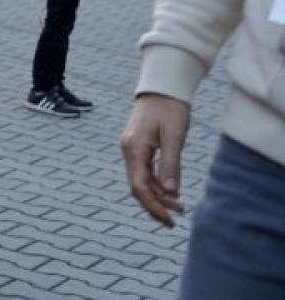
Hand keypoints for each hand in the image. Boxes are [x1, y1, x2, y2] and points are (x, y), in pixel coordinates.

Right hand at [120, 93, 190, 226]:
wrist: (161, 87)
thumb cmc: (170, 108)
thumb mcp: (174, 136)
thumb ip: (171, 164)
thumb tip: (171, 193)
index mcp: (134, 148)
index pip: (139, 186)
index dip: (153, 206)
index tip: (170, 220)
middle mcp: (128, 150)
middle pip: (137, 186)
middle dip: (156, 205)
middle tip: (177, 219)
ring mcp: (131, 148)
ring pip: (140, 180)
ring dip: (157, 196)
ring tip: (179, 206)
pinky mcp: (137, 146)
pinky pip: (143, 172)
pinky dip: (156, 184)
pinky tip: (170, 191)